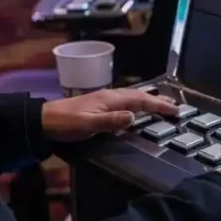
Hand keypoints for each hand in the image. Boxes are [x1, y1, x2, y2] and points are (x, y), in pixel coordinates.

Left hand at [42, 89, 178, 141]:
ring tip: (161, 104)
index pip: (140, 100)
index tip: (176, 110)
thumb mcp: (88, 125)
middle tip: (175, 105)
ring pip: (132, 97)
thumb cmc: (66, 124)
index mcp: (110, 99)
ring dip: (148, 100)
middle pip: (139, 96)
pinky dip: (136, 103)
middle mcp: (110, 95)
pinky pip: (124, 101)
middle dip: (157, 100)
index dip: (158, 105)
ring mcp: (104, 99)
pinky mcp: (99, 104)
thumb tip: (133, 116)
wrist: (44, 120)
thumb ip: (110, 121)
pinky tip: (135, 109)